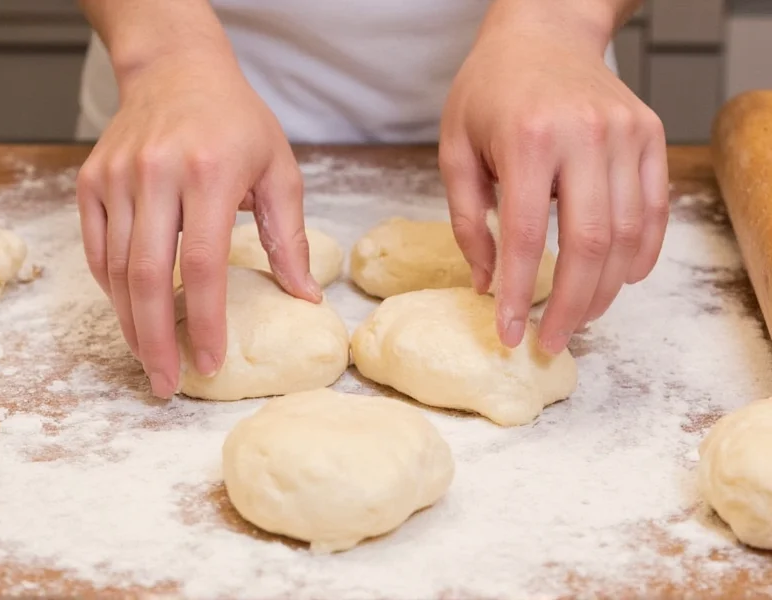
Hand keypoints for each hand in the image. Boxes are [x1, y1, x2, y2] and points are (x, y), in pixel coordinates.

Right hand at [76, 48, 319, 397]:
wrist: (177, 70)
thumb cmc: (237, 122)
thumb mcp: (280, 170)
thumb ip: (290, 238)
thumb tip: (306, 297)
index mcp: (210, 173)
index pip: (204, 265)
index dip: (206, 322)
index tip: (209, 363)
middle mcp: (156, 174)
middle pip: (147, 277)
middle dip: (155, 341)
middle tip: (165, 384)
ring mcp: (117, 178)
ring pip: (116, 270)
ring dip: (131, 324)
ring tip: (149, 360)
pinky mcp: (92, 181)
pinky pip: (97, 250)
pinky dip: (112, 289)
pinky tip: (132, 314)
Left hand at [439, 0, 668, 353]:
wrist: (543, 33)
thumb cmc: (489, 91)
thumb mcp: (455, 149)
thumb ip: (467, 220)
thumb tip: (487, 284)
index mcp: (528, 138)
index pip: (524, 236)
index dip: (518, 294)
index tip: (510, 333)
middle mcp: (585, 135)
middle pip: (589, 243)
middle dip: (571, 305)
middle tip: (553, 341)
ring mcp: (626, 134)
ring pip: (627, 234)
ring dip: (604, 289)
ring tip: (580, 316)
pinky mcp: (650, 137)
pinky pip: (655, 210)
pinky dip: (641, 255)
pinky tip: (617, 280)